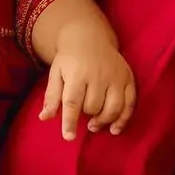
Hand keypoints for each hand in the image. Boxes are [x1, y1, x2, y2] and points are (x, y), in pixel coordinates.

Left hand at [40, 23, 136, 140]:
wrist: (89, 37)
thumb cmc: (69, 59)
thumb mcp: (56, 74)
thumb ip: (52, 96)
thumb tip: (44, 118)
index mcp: (77, 74)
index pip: (73, 102)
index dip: (70, 122)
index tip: (68, 137)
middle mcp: (99, 75)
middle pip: (93, 107)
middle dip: (86, 116)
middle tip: (82, 116)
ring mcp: (116, 76)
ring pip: (113, 108)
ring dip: (103, 121)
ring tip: (93, 125)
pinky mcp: (128, 78)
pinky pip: (130, 103)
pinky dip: (123, 119)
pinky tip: (114, 129)